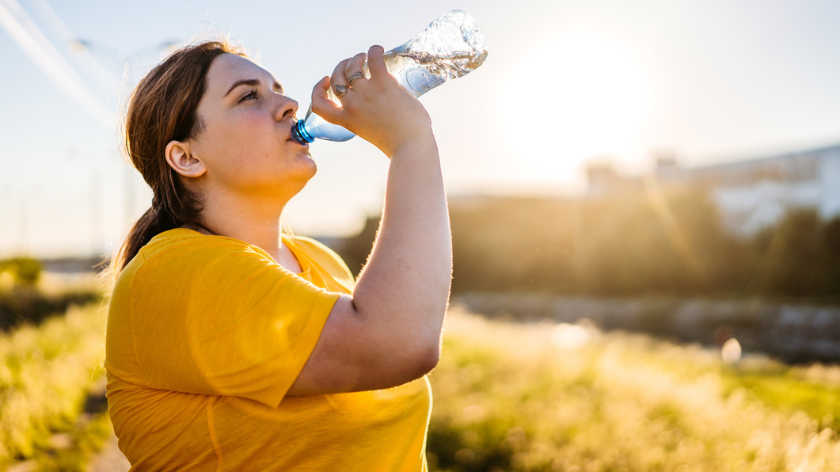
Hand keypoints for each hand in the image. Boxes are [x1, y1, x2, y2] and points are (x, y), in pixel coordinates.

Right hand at [311, 45, 433, 156]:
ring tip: (365, 57)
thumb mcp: (372, 132)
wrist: (411, 147)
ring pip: (351, 67)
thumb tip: (382, 100)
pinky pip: (374, 59)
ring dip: (356, 58)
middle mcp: (352, 106)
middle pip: (336, 79)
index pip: (319, 105)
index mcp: (347, 120)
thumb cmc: (399, 143)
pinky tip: (378, 50)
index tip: (327, 81)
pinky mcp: (383, 84)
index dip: (318, 90)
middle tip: (353, 63)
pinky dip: (374, 51)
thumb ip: (368, 117)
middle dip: (341, 67)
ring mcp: (366, 94)